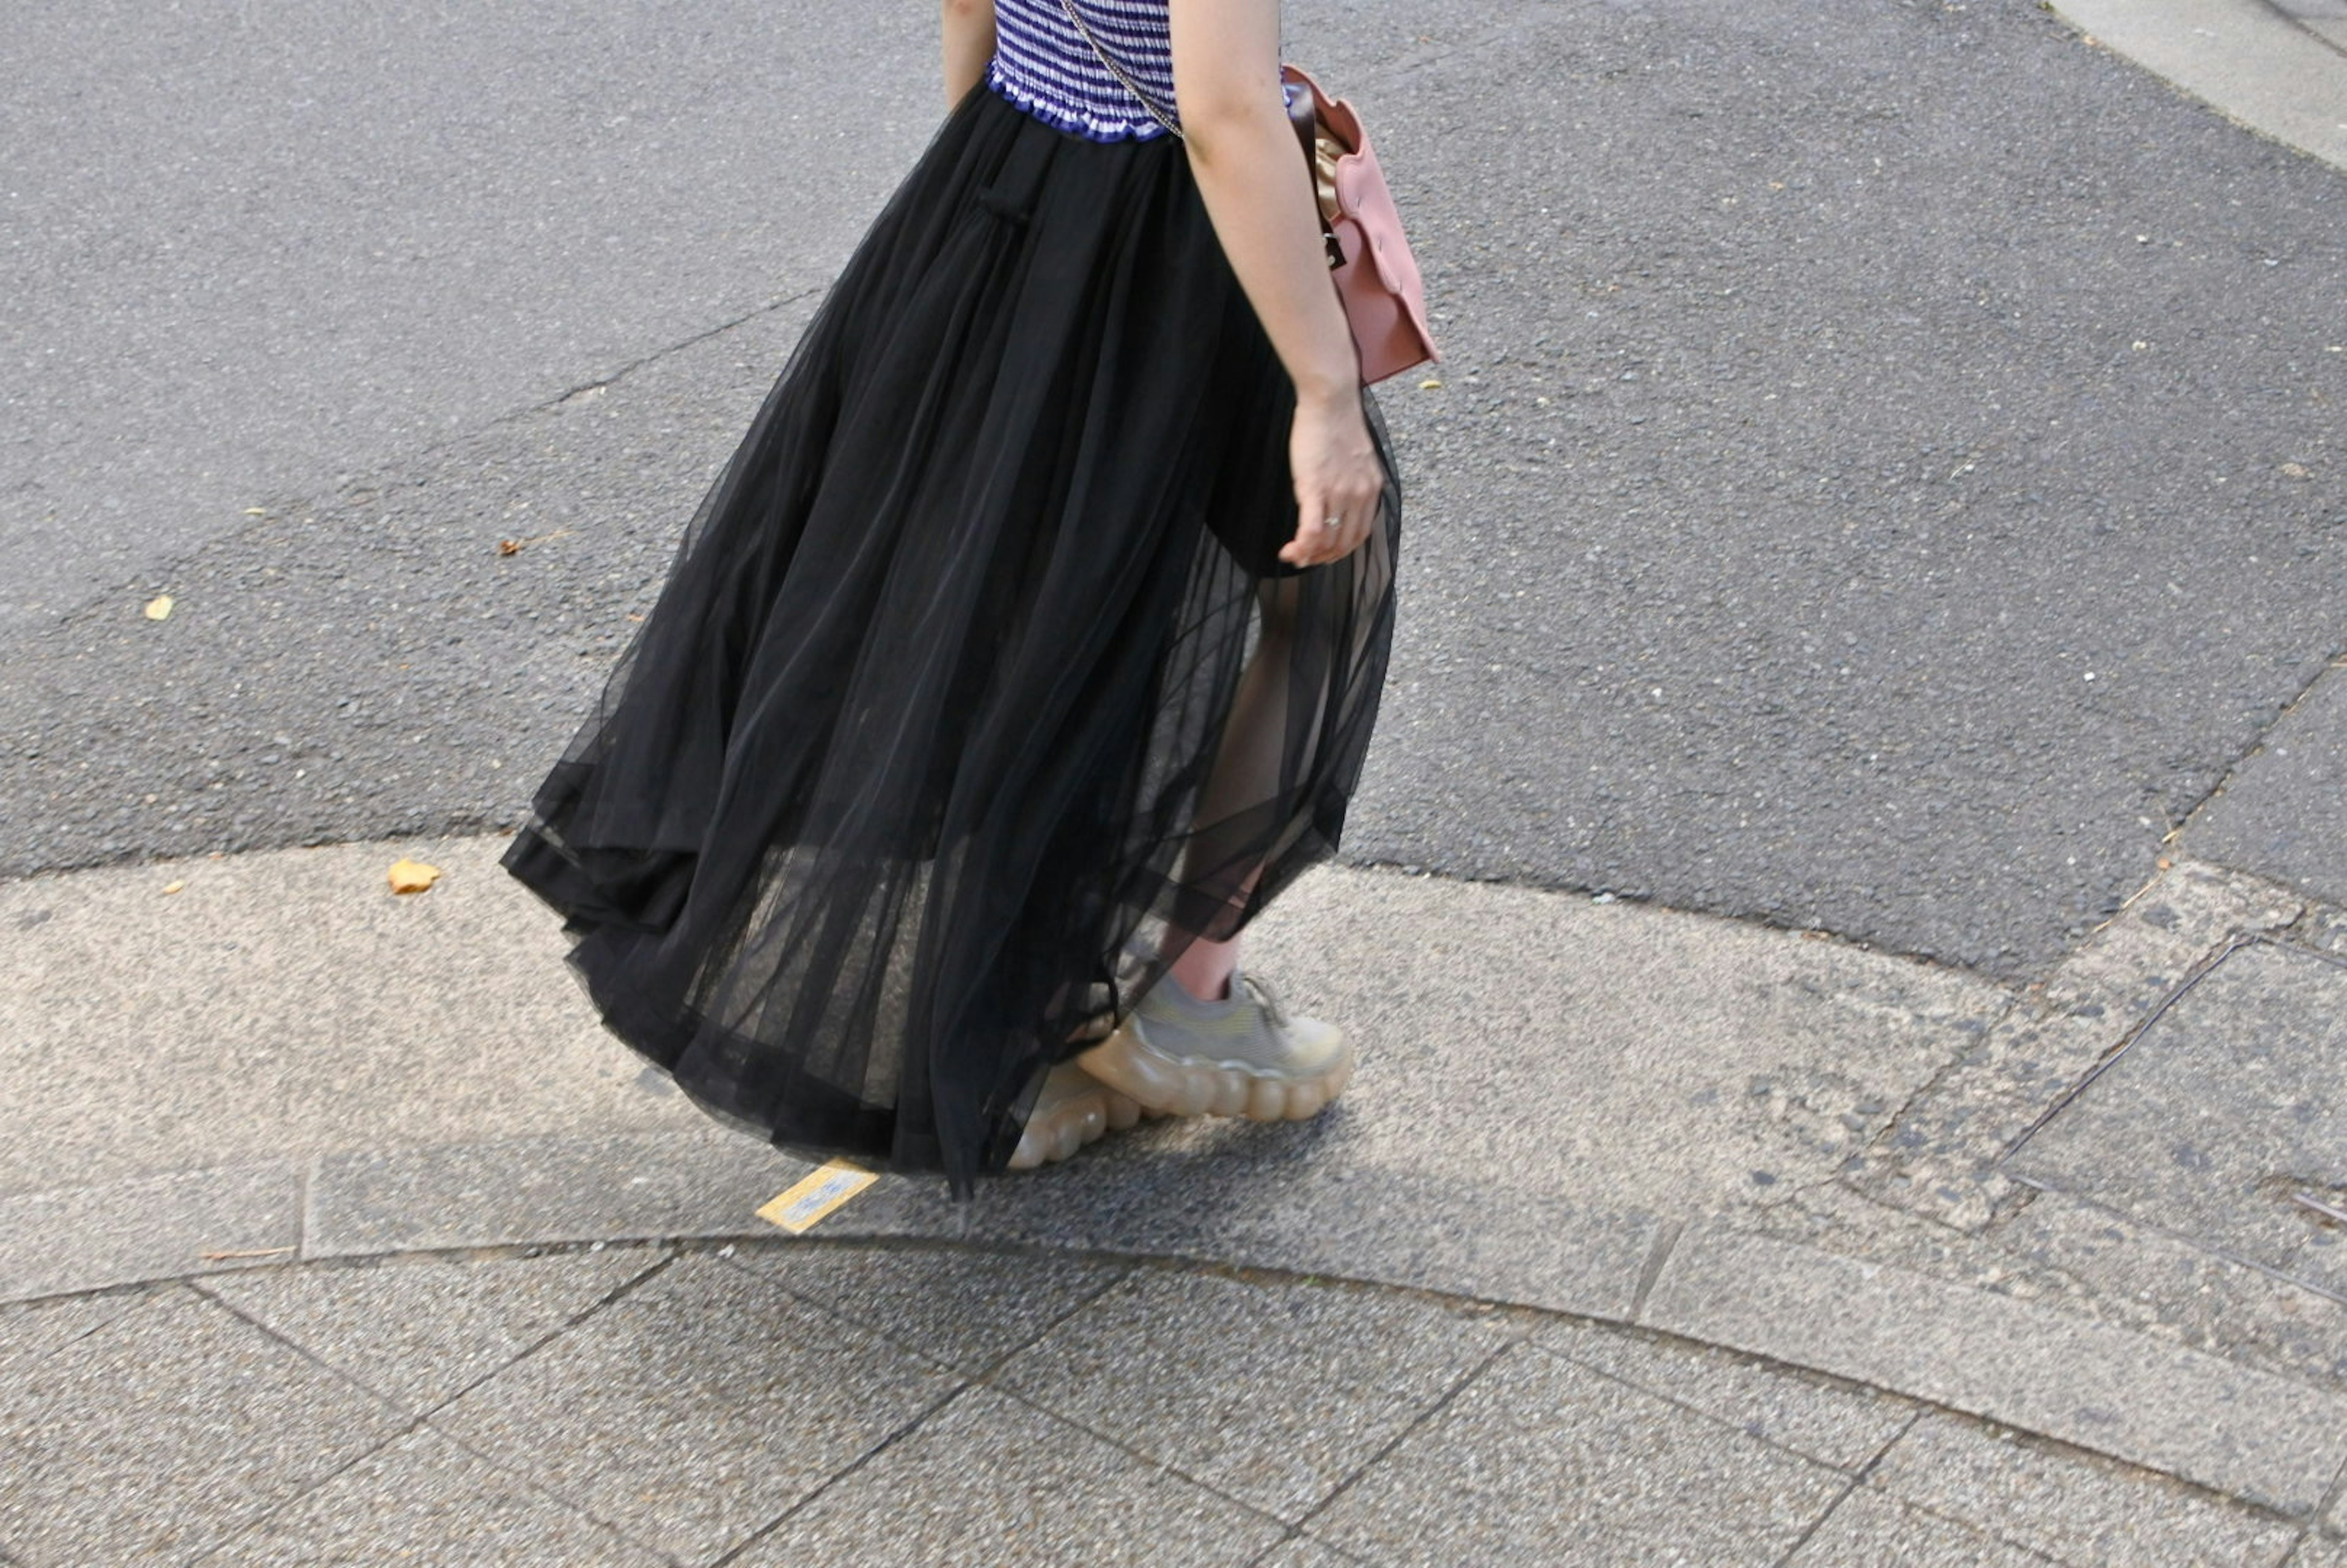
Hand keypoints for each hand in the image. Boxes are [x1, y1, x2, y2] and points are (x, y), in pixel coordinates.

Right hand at [1279, 386, 1383, 567]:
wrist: (1331, 400)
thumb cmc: (1336, 424)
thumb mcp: (1355, 459)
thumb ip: (1351, 483)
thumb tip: (1336, 500)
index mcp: (1371, 490)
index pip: (1359, 534)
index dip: (1340, 551)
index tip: (1323, 554)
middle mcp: (1360, 495)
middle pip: (1343, 542)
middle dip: (1322, 558)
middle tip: (1303, 559)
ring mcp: (1339, 493)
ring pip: (1327, 540)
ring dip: (1308, 555)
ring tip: (1291, 555)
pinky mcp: (1316, 487)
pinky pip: (1312, 529)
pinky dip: (1301, 546)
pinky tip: (1289, 551)